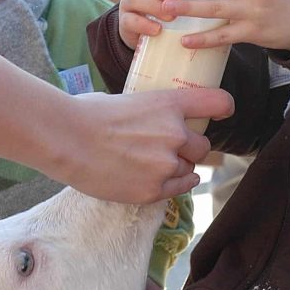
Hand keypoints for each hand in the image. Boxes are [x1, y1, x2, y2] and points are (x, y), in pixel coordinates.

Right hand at [62, 89, 232, 203]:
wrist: (66, 139)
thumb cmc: (89, 114)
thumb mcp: (130, 99)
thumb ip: (154, 112)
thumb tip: (161, 119)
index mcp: (170, 104)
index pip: (218, 102)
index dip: (223, 107)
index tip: (223, 112)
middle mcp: (176, 134)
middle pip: (203, 146)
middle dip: (190, 147)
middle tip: (170, 147)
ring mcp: (166, 164)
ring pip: (188, 169)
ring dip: (176, 167)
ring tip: (148, 163)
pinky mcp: (154, 190)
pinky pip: (179, 188)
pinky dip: (173, 184)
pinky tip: (162, 179)